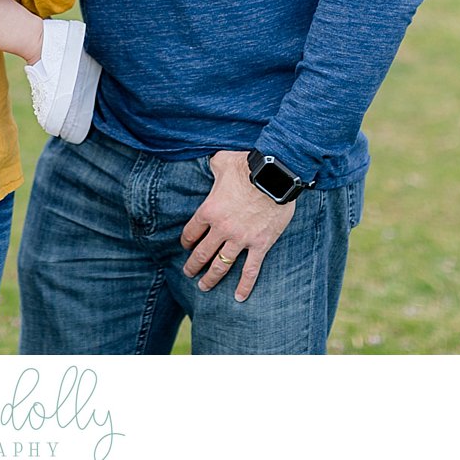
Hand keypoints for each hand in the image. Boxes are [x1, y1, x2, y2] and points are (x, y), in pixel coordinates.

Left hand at [180, 150, 295, 301]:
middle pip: (202, 253)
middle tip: (188, 273)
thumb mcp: (221, 161)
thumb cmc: (247, 165)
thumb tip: (211, 163)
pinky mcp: (260, 245)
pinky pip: (251, 270)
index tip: (185, 247)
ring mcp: (241, 239)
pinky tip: (239, 297)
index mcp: (209, 210)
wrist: (275, 176)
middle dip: (193, 265)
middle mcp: (222, 229)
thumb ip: (212, 166)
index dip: (186, 241)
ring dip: (211, 278)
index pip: (191, 232)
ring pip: (222, 265)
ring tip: (204, 286)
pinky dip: (245, 285)